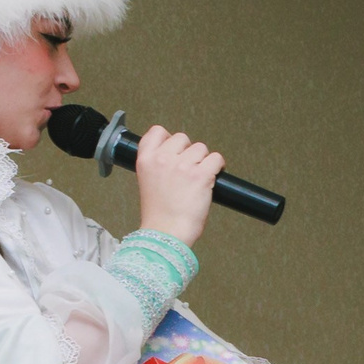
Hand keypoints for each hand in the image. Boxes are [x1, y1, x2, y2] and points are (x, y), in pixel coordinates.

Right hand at [134, 125, 225, 244]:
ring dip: (204, 161)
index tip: (176, 150)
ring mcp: (182, 165)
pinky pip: (216, 158)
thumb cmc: (159, 214)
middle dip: (189, 152)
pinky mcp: (201, 175)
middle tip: (188, 171)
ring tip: (198, 179)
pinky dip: (218, 166)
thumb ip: (157, 164)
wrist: (166, 233)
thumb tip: (175, 154)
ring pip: (201, 148)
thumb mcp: (147, 181)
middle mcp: (163, 158)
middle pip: (183, 138)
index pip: (157, 131)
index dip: (169, 139)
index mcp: (145, 159)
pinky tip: (214, 176)